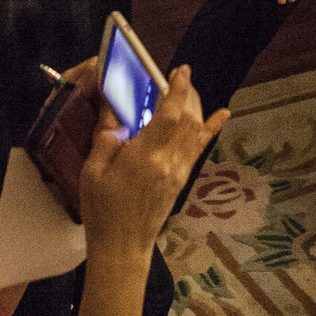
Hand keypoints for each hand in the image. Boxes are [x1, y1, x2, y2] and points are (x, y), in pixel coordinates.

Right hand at [78, 66, 228, 262]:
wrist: (122, 246)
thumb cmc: (103, 210)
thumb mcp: (93, 172)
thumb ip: (106, 140)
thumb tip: (117, 114)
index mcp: (145, 158)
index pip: (169, 116)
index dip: (177, 90)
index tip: (179, 70)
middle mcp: (169, 162)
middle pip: (188, 119)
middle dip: (186, 93)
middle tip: (177, 75)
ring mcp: (179, 172)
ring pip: (196, 131)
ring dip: (195, 106)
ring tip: (187, 88)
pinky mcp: (182, 180)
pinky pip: (200, 148)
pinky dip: (212, 129)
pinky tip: (223, 114)